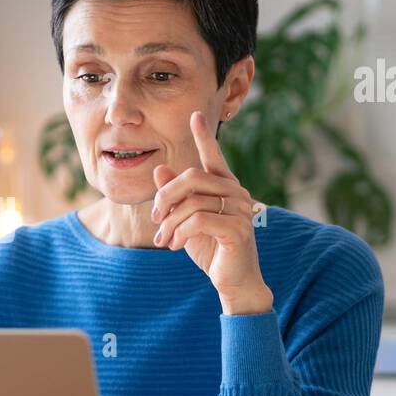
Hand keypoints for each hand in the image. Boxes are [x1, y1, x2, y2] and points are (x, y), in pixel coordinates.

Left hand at [150, 111, 272, 314]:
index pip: (213, 157)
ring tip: (164, 240)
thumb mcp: (185, 220)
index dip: (204, 136)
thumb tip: (160, 169)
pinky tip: (174, 245)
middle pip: (192, 177)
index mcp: (224, 187)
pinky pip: (199, 220)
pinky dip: (180, 233)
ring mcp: (240, 209)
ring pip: (192, 202)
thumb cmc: (209, 248)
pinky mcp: (238, 228)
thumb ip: (176, 196)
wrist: (231, 280)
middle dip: (166, 196)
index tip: (195, 115)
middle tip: (155, 218)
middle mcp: (236, 192)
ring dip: (170, 223)